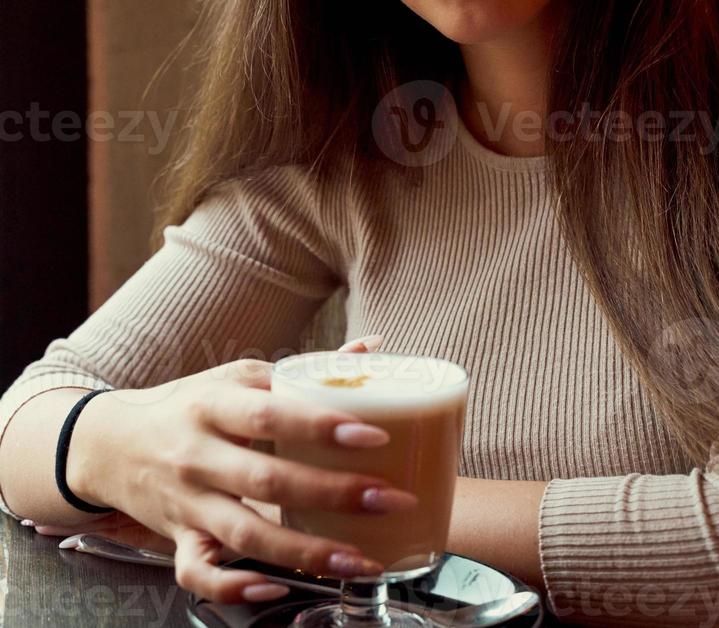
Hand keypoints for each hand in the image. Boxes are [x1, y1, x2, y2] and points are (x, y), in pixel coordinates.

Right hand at [56, 334, 409, 604]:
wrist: (110, 443)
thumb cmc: (189, 405)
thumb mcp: (238, 377)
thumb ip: (305, 370)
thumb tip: (372, 348)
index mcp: (216, 405)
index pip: (271, 414)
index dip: (322, 426)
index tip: (374, 435)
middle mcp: (198, 455)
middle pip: (267, 479)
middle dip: (334, 493)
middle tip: (388, 498)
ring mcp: (187, 502)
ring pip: (246, 535)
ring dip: (308, 551)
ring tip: (362, 558)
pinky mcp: (177, 539)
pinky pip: (201, 574)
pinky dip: (237, 587)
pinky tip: (280, 587)